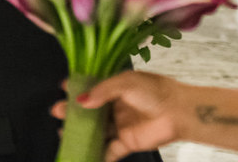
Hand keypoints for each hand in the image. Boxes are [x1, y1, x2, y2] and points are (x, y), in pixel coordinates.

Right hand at [51, 72, 183, 160]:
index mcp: (116, 88)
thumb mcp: (126, 83)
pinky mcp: (127, 142)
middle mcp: (116, 106)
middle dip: (73, 111)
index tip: (63, 88)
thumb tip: (82, 101)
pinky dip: (98, 154)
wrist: (181, 113)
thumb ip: (102, 91)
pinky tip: (84, 154)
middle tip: (56, 111)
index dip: (78, 88)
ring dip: (81, 132)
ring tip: (64, 133)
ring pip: (96, 130)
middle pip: (90, 111)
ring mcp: (121, 125)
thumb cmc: (156, 92)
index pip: (92, 87)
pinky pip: (109, 150)